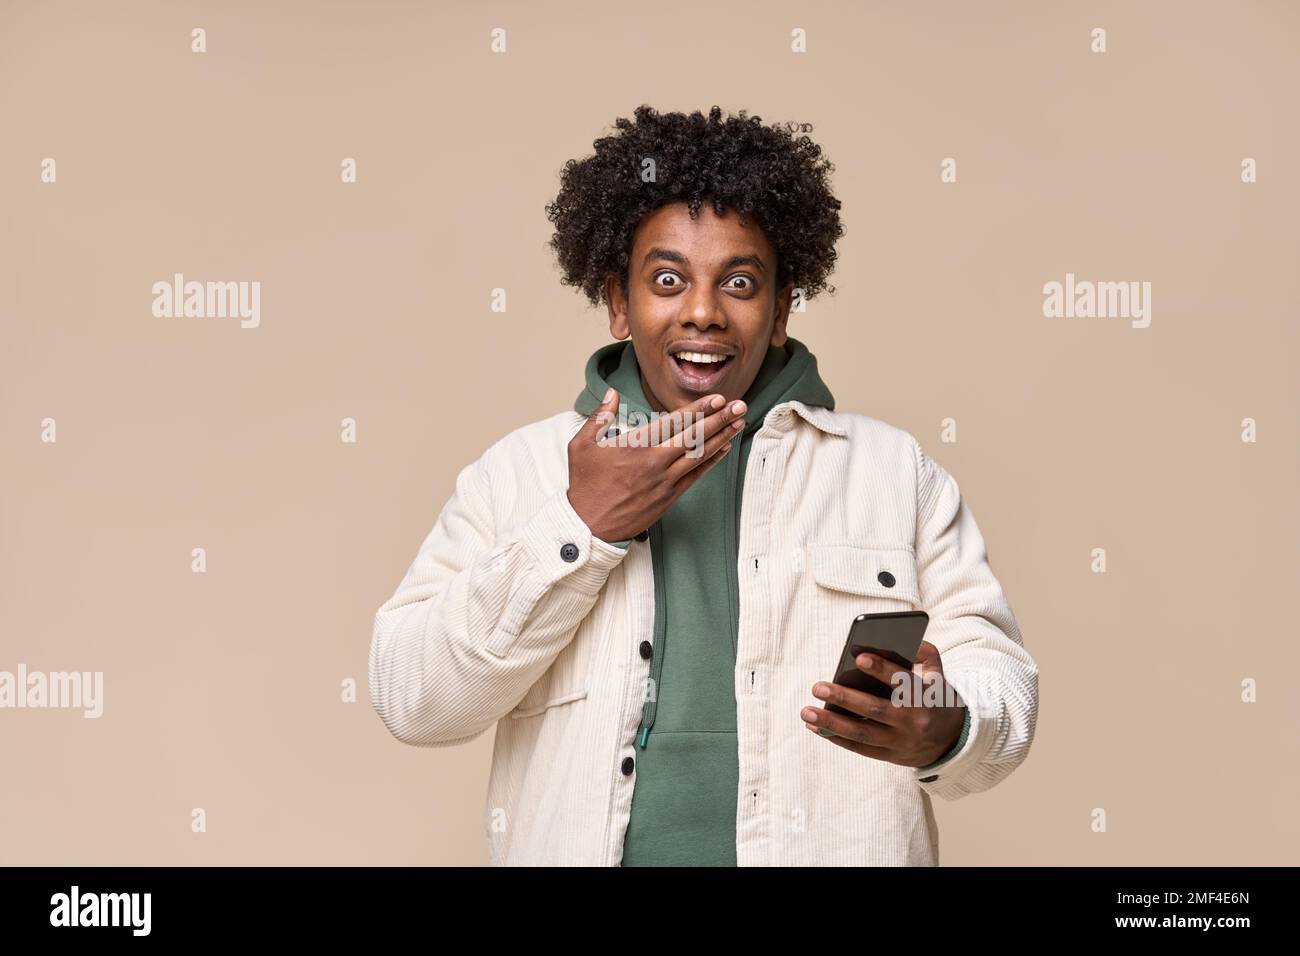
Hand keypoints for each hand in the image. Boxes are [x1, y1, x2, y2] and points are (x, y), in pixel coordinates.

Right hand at [566, 388, 746, 542]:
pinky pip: (696, 475)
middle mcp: (655, 463)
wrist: (588, 526)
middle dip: (719, 419)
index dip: (698, 409)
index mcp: (636, 446)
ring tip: (739, 422)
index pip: (674, 422)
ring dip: (722, 437)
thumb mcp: (581, 446)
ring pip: (700, 455)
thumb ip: (599, 417)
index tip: (716, 398)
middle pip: (695, 436)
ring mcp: (665, 482)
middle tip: (739, 405)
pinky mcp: (669, 497)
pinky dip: (712, 461)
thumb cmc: (584, 485)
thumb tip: (611, 393)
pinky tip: (724, 449)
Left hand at [800, 640, 966, 767]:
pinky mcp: (889, 755)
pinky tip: (815, 725)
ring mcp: (900, 741)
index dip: (882, 669)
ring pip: (862, 734)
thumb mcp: (939, 675)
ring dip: (831, 723)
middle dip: (845, 697)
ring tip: (806, 711)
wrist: (952, 741)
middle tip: (818, 686)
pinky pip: (859, 748)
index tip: (858, 657)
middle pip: (875, 710)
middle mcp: (912, 721)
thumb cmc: (935, 699)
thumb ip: (926, 653)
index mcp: (925, 697)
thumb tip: (905, 639)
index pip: (902, 681)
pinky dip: (835, 737)